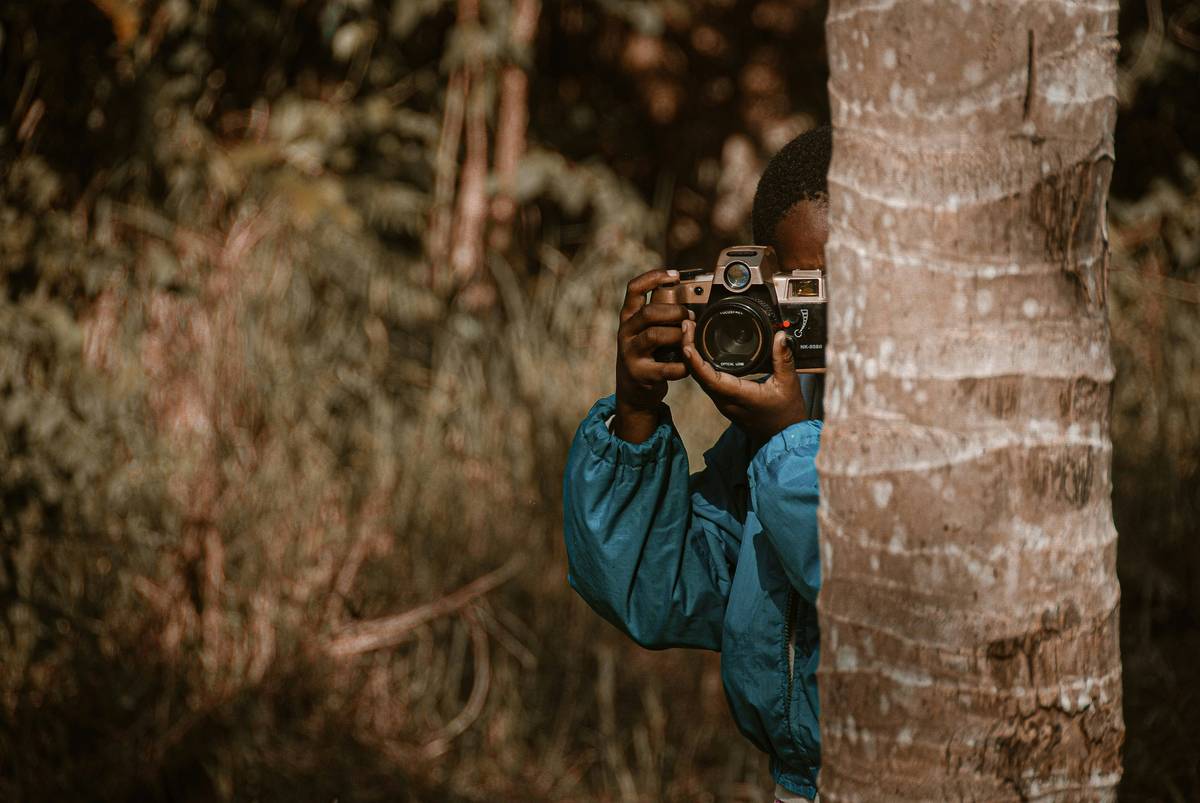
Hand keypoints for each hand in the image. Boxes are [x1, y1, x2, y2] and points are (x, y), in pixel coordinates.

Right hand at [614, 269, 691, 442]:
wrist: (633, 392)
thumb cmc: (647, 355)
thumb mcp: (645, 332)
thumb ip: (661, 316)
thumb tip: (690, 297)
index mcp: (629, 318)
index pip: (634, 289)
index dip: (653, 277)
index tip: (674, 275)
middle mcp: (626, 333)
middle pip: (649, 312)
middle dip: (675, 312)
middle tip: (690, 317)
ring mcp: (630, 354)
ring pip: (655, 335)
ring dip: (678, 335)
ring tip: (689, 338)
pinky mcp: (640, 374)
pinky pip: (666, 367)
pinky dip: (682, 366)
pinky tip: (689, 366)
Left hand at [681, 319, 807, 443]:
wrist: (783, 437)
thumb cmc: (786, 414)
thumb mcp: (789, 384)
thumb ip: (784, 359)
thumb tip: (781, 336)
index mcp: (738, 396)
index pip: (709, 378)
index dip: (695, 360)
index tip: (687, 341)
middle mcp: (724, 400)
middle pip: (697, 375)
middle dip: (688, 348)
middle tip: (687, 325)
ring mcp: (722, 402)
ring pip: (699, 378)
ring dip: (692, 356)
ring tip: (690, 332)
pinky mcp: (724, 400)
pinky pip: (706, 381)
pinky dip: (699, 364)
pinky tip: (699, 349)